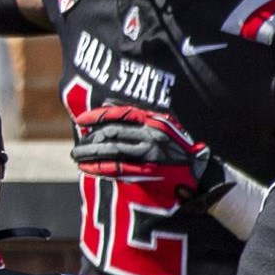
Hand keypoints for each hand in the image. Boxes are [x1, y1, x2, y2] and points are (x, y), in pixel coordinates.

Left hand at [71, 106, 226, 205]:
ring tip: (76, 155)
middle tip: (78, 145)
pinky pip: (116, 167)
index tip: (80, 120)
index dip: (96, 116)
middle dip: (90, 139)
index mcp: (152, 120)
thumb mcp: (161, 124)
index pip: (118, 114)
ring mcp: (148, 153)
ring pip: (110, 150)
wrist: (198, 171)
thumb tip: (108, 103)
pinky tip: (86, 167)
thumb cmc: (175, 147)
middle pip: (111, 133)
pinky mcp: (147, 171)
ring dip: (89, 153)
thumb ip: (137, 115)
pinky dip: (98, 167)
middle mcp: (150, 134)